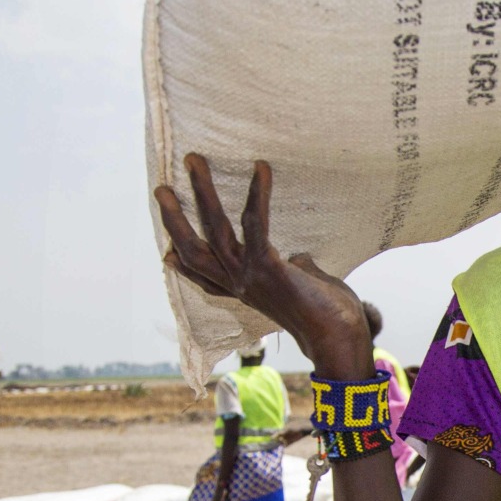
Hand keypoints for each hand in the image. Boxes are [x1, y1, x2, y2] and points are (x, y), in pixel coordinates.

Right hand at [155, 156, 372, 374]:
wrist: (339, 338)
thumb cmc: (327, 314)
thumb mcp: (301, 290)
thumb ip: (293, 271)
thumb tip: (298, 258)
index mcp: (246, 291)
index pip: (205, 280)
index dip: (183, 267)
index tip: (166, 252)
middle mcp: (240, 285)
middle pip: (194, 251)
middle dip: (174, 219)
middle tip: (161, 188)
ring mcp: (250, 276)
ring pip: (214, 229)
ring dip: (202, 192)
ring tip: (194, 162)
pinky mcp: (268, 266)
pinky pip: (255, 223)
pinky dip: (257, 193)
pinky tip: (260, 167)